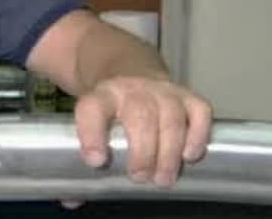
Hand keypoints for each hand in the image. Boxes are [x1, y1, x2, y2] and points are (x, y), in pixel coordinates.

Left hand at [71, 74, 212, 186]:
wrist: (132, 73)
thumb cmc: (111, 111)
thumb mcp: (90, 124)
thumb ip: (79, 160)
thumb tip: (73, 199)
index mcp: (102, 97)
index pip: (93, 108)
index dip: (93, 134)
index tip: (95, 160)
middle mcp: (132, 90)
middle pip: (140, 115)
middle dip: (143, 152)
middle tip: (140, 177)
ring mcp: (162, 90)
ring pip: (171, 116)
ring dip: (169, 151)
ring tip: (164, 178)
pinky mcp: (187, 95)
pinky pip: (199, 111)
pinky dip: (198, 135)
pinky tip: (189, 155)